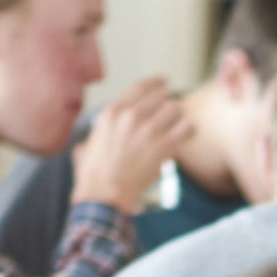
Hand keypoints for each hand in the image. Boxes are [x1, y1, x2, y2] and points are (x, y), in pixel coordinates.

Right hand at [70, 77, 194, 210]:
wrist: (104, 194)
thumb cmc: (92, 176)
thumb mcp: (87, 145)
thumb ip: (96, 136)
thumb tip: (92, 140)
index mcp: (111, 112)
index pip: (139, 87)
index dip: (155, 82)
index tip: (164, 82)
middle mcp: (131, 115)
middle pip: (161, 96)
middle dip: (166, 105)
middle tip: (169, 116)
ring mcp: (149, 129)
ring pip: (175, 108)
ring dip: (178, 117)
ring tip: (176, 127)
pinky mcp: (164, 146)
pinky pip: (187, 127)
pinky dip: (188, 130)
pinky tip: (184, 136)